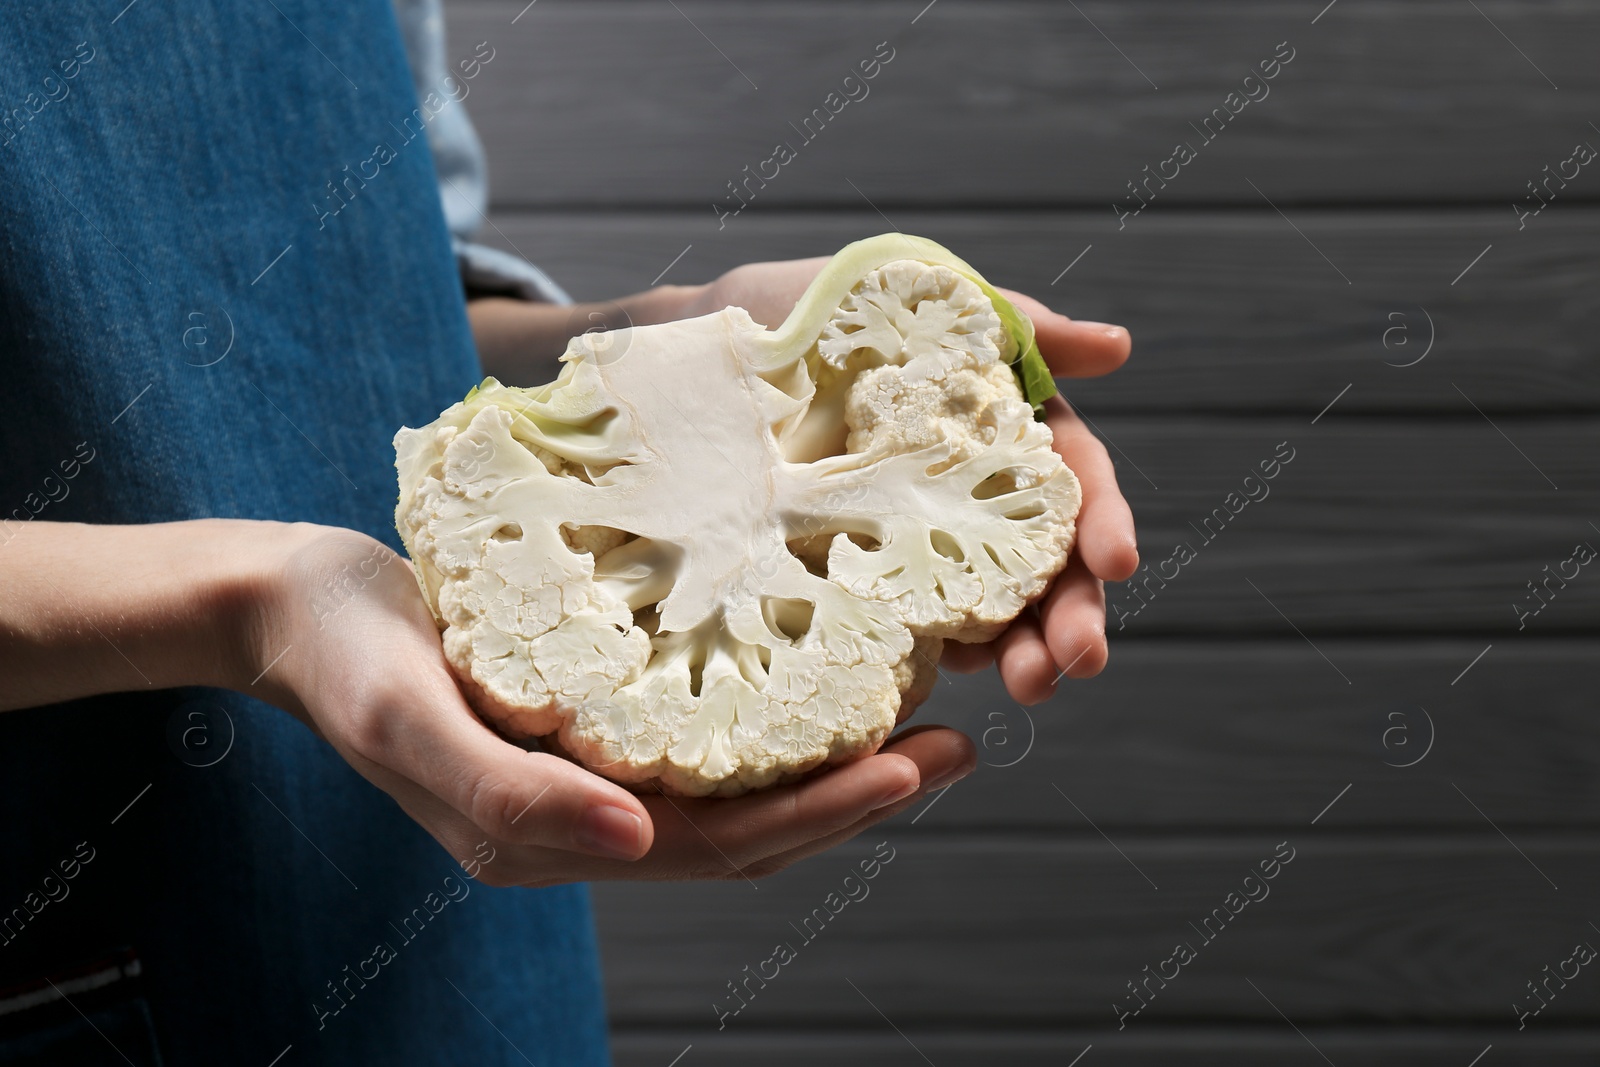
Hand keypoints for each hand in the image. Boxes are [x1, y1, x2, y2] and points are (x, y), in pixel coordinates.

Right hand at [252, 526, 973, 886]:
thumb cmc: (346, 652)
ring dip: (828, 762)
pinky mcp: (586, 725)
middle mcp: (583, 820)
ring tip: (917, 713)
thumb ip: (510, 791)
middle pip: (748, 831)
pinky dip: (773, 722)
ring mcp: (586, 776)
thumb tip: (635, 839)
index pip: (717, 847)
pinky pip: (701, 742)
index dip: (822, 815)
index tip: (914, 764)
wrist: (296, 607)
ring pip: (734, 790)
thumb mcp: (408, 714)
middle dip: (857, 795)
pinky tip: (820, 675)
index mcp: (547, 834)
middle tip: (955, 741)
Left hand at [676, 260, 1140, 704]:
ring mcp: (914, 540)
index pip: (1072, 482)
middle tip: (1076, 660)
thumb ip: (1022, 326)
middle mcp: (968, 492)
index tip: (1116, 562)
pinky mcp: (858, 578)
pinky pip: (909, 627)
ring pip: (988, 606)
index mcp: (1001, 429)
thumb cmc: (818, 310)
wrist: (705, 343)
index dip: (1102, 521)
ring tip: (1033, 687)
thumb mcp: (922, 298)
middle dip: (1070, 614)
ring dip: (1020, 652)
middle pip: (1043, 561)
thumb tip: (1119, 346)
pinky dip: (939, 657)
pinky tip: (950, 678)